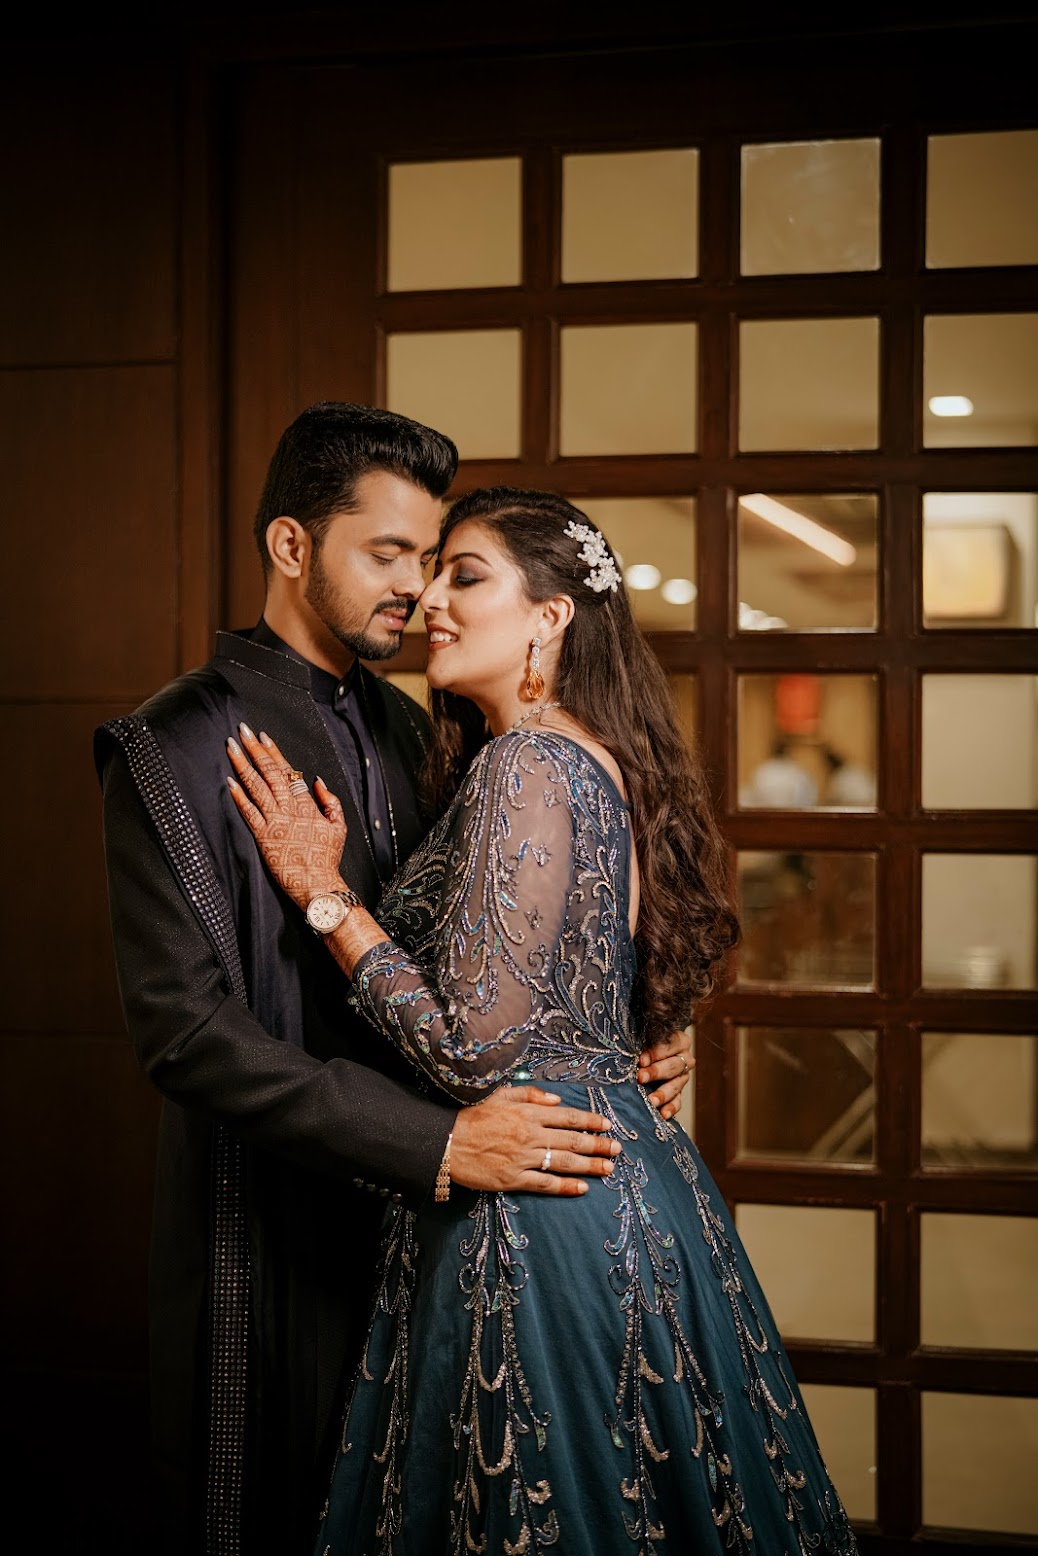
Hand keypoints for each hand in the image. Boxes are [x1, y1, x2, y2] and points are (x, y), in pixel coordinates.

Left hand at [226, 725, 347, 909]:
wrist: (317, 883)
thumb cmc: (327, 858)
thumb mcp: (339, 826)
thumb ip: (329, 802)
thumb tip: (317, 781)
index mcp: (307, 804)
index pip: (288, 771)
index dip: (274, 752)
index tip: (263, 736)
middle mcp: (289, 808)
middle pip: (269, 772)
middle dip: (254, 749)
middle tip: (242, 731)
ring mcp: (274, 821)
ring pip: (256, 786)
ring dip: (242, 765)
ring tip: (231, 748)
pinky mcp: (262, 837)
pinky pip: (248, 812)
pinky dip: (239, 796)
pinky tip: (229, 781)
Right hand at [450, 1086, 619, 1196]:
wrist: (445, 1142)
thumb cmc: (471, 1115)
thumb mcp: (500, 1095)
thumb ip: (530, 1095)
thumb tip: (558, 1100)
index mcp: (528, 1113)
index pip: (568, 1116)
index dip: (591, 1120)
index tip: (607, 1125)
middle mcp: (530, 1135)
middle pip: (572, 1140)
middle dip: (598, 1145)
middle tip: (617, 1149)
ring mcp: (523, 1159)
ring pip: (564, 1162)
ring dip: (589, 1165)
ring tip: (609, 1168)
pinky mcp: (513, 1179)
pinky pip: (544, 1184)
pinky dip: (565, 1187)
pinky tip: (582, 1188)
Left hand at [638, 1028, 693, 1120]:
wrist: (653, 1054)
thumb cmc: (646, 1042)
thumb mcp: (645, 1037)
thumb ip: (640, 1040)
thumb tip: (626, 1046)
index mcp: (680, 1041)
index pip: (669, 1045)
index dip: (655, 1053)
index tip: (641, 1060)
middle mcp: (685, 1059)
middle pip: (673, 1066)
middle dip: (656, 1072)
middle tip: (641, 1078)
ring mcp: (683, 1077)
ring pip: (676, 1085)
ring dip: (663, 1093)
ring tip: (652, 1101)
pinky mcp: (679, 1093)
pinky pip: (678, 1102)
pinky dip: (671, 1108)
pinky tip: (663, 1114)